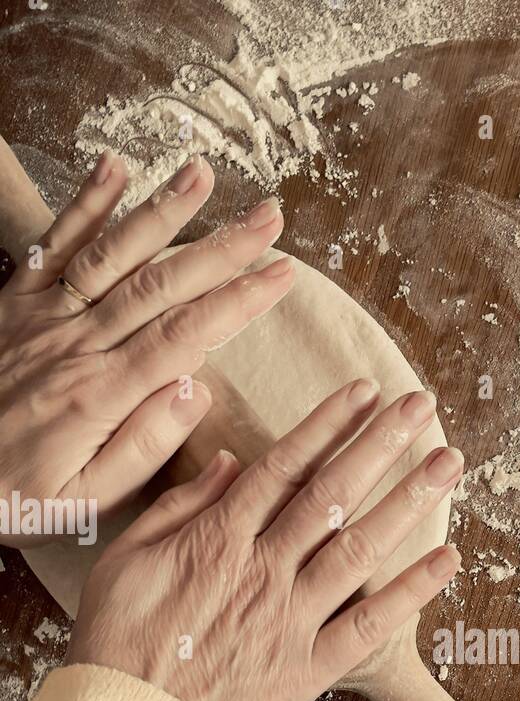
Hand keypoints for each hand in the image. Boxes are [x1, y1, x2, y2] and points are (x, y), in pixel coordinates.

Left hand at [0, 149, 293, 545]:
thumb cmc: (16, 497)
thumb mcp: (84, 501)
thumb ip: (143, 447)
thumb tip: (198, 391)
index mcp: (101, 394)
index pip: (186, 337)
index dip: (239, 301)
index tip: (282, 275)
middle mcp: (76, 344)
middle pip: (161, 285)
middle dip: (222, 248)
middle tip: (270, 218)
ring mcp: (44, 318)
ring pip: (112, 254)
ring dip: (161, 211)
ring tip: (203, 174)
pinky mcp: (15, 304)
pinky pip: (53, 247)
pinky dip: (84, 205)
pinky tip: (115, 168)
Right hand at [66, 381, 462, 700]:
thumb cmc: (117, 643)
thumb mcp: (125, 558)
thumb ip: (182, 506)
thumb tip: (233, 462)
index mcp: (219, 538)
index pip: (286, 467)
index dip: (329, 424)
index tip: (364, 393)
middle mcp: (264, 569)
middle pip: (332, 493)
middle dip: (380, 443)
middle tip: (420, 405)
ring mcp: (291, 618)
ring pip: (360, 546)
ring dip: (407, 500)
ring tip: (448, 461)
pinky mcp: (309, 667)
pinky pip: (369, 624)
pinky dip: (410, 592)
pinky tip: (446, 559)